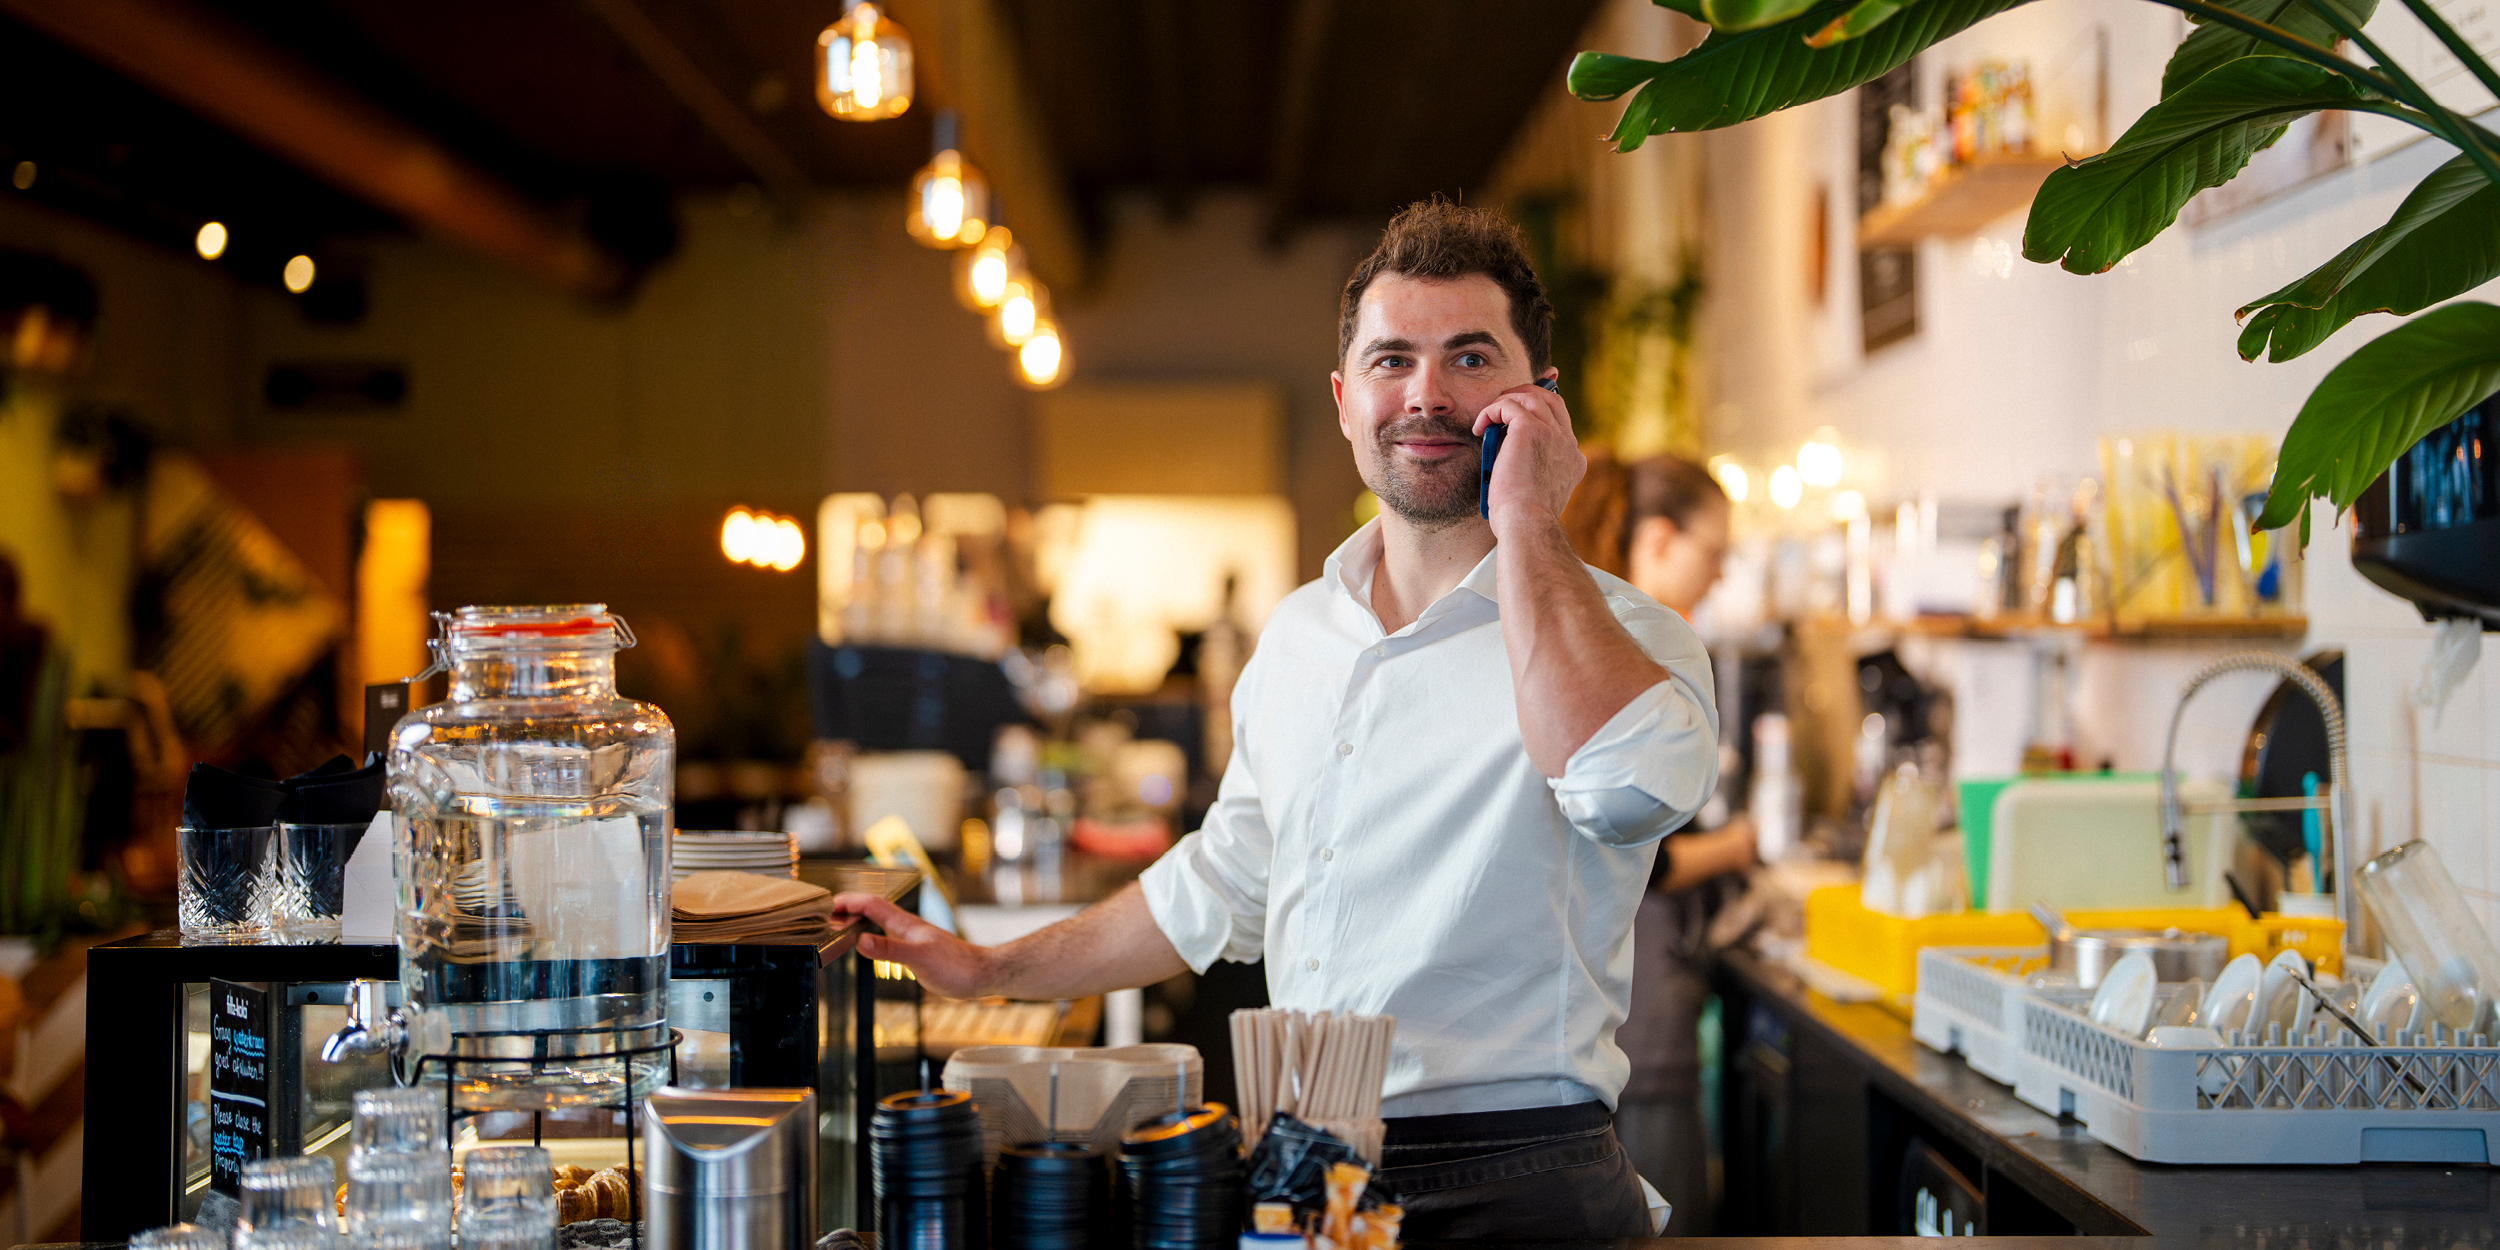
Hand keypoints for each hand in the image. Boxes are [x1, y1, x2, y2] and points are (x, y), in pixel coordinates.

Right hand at [830, 892, 997, 997]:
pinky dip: (871, 937)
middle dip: (849, 909)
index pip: (871, 904)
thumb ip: (890, 949)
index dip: (848, 902)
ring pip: (879, 922)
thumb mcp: (920, 959)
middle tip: (827, 918)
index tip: (828, 907)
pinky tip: (868, 947)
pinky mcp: (915, 951)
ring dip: (858, 921)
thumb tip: (861, 941)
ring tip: (839, 928)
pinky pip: (886, 937)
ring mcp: (911, 938)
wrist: (980, 975)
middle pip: (872, 910)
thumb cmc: (956, 967)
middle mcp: (906, 928)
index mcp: (904, 924)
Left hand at [1472, 379, 1584, 531]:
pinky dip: (1491, 411)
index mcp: (1572, 460)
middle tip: (1504, 403)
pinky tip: (1479, 428)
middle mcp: (1568, 444)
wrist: (1526, 523)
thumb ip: (1530, 469)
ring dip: (1507, 401)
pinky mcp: (1532, 430)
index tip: (1520, 413)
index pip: (1560, 425)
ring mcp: (1553, 434)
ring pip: (1532, 397)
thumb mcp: (1534, 491)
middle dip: (1527, 395)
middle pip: (1552, 401)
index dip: (1541, 414)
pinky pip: (1509, 405)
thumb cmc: (1522, 518)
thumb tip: (1506, 453)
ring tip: (1488, 415)